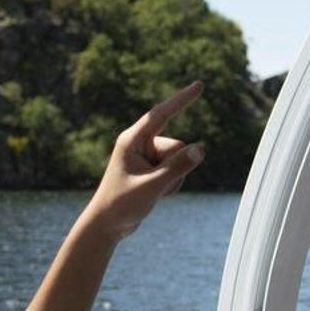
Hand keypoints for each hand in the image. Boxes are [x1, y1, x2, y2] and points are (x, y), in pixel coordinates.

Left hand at [83, 82, 204, 239]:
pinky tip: (155, 195)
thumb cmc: (122, 204)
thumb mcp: (153, 186)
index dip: (182, 100)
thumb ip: (178, 168)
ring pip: (180, 160)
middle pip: (178, 147)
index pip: (161, 114)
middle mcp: (140, 144)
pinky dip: (171, 185)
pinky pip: (177, 170)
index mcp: (132, 140)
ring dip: (173, 180)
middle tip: (151, 186)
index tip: (200, 85)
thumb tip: (201, 148)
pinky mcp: (154, 168)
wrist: (108, 225)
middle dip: (174, 169)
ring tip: (151, 193)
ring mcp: (148, 156)